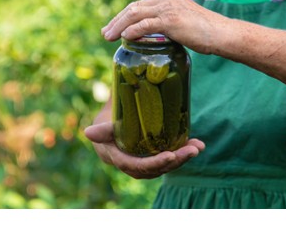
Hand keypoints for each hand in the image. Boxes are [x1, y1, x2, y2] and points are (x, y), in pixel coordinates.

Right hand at [84, 122, 204, 178]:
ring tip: (197, 147)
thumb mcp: (104, 121)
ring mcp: (141, 162)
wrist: (113, 116)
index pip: (135, 165)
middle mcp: (128, 164)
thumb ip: (102, 129)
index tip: (170, 155)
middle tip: (192, 150)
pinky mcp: (151, 158)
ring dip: (181, 158)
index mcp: (115, 157)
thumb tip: (88, 133)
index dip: (153, 163)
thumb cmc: (108, 116)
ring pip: (162, 166)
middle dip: (174, 161)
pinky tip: (196, 145)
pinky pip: (167, 159)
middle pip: (153, 169)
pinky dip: (181, 153)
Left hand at [101, 0, 232, 54]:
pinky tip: (124, 38)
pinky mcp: (171, 20)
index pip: (140, 5)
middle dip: (117, 21)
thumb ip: (166, 25)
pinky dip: (132, 31)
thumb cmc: (206, 34)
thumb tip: (147, 36)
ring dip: (119, 26)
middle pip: (134, 8)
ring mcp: (169, 8)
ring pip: (135, 14)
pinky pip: (145, 25)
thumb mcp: (182, 24)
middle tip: (105, 33)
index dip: (124, 16)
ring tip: (108, 37)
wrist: (223, 34)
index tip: (113, 27)